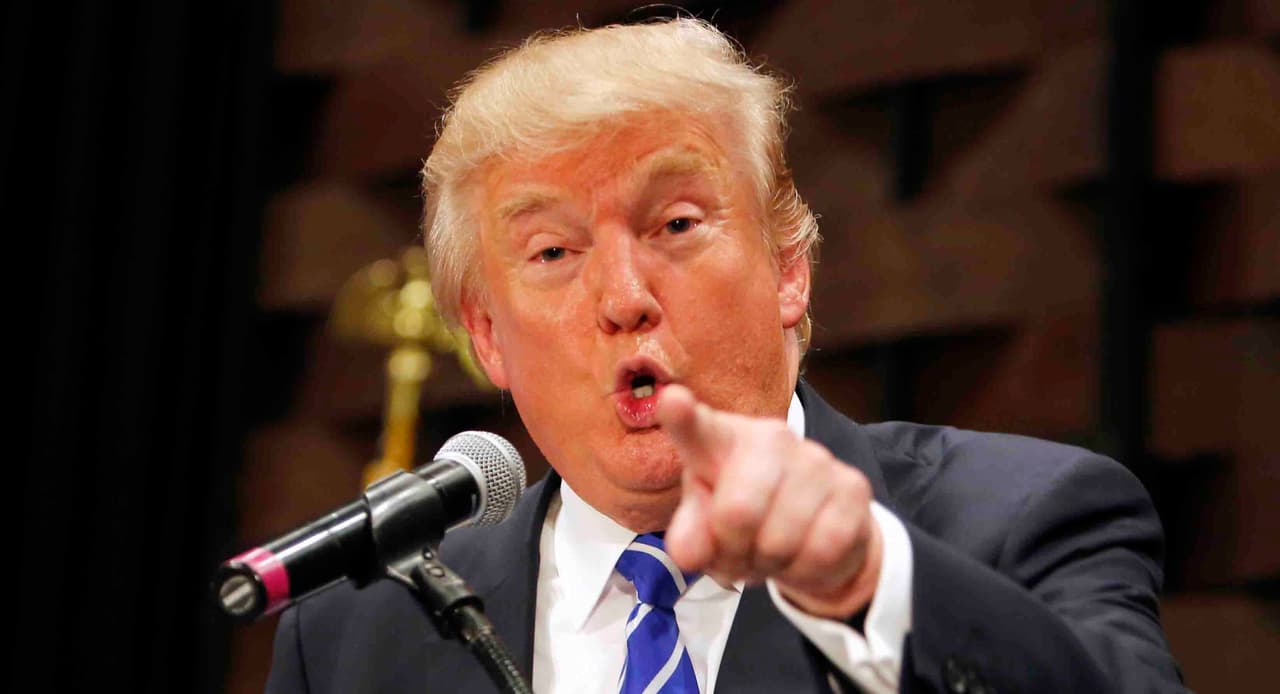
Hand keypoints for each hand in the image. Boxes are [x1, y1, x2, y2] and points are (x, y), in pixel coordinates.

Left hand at [656, 384, 882, 619]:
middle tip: (740, 552)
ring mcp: (816, 458)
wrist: (818, 536)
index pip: (697, 427)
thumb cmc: (750, 520)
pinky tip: (804, 555)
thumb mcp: (708, 530)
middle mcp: (769, 438)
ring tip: (772, 553)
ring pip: (780, 540)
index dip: (682, 416)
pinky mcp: (853, 486)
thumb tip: (688, 553)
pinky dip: (805, 570)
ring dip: (771, 564)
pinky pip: (821, 550)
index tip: (673, 401)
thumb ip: (690, 538)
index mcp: (720, 441)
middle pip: (737, 513)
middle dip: (734, 551)